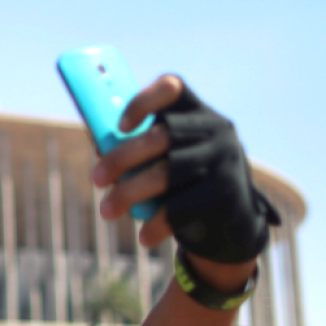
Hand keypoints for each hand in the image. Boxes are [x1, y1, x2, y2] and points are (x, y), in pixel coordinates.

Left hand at [91, 74, 278, 264]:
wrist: (230, 225)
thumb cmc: (182, 184)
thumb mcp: (163, 160)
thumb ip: (134, 147)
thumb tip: (99, 145)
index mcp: (196, 112)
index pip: (172, 88)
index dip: (143, 101)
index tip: (119, 126)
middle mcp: (216, 128)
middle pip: (161, 135)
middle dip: (121, 158)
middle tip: (95, 179)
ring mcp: (224, 159)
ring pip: (166, 173)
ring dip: (128, 193)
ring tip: (106, 212)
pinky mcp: (225, 191)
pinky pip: (181, 206)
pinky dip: (156, 223)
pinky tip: (144, 237)